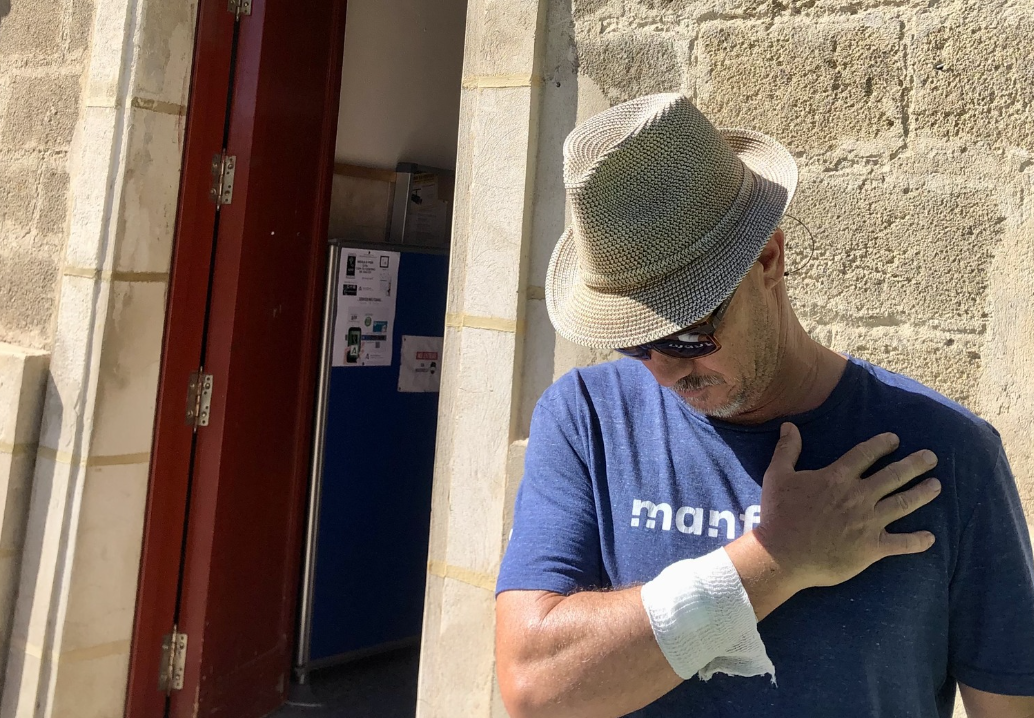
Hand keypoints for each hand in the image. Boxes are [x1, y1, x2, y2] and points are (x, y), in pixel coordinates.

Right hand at [753, 423, 939, 589]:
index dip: (882, 444)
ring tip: (936, 485)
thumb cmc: (778, 515)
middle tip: (931, 457)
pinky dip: (918, 541)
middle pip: (894, 475)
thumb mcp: (777, 476)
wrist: (782, 555)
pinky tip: (931, 537)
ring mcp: (868, 523)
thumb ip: (787, 449)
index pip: (866, 454)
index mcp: (837, 478)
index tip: (895, 440)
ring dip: (923, 493)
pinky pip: (901, 544)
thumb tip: (789, 425)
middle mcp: (858, 496)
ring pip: (904, 504)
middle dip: (915, 464)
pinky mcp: (871, 548)